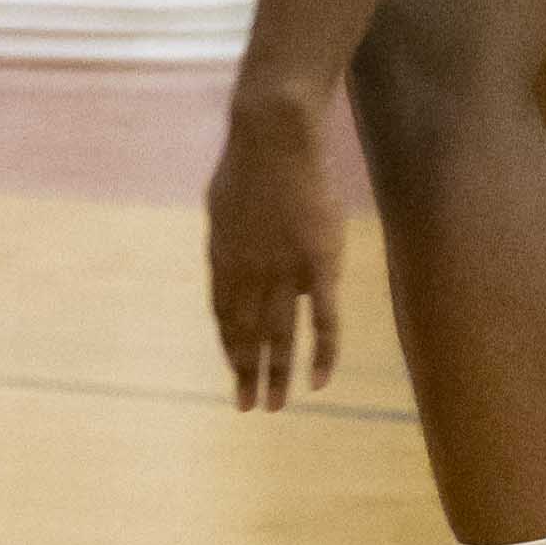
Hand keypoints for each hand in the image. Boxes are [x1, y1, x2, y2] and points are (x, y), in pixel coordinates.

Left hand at [204, 94, 347, 410]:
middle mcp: (249, 273)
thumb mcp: (223, 203)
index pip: (224, 315)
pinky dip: (321, 354)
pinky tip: (317, 383)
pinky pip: (323, 321)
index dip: (230, 347)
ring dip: (277, 373)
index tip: (236, 372)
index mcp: (223, 258)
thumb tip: (230, 259)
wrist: (275, 137)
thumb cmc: (249, 161)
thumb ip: (228, 237)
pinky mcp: (320, 266)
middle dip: (247, 373)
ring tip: (276, 406)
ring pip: (280, 335)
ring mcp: (285, 272)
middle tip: (249, 406)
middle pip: (247, 333)